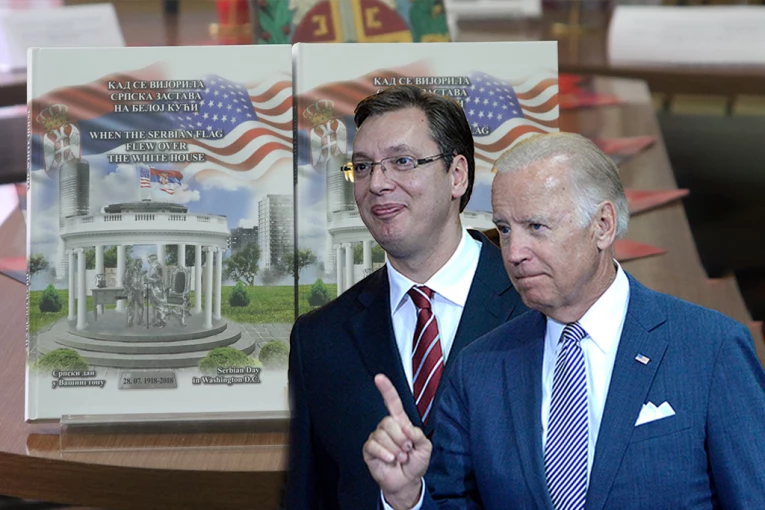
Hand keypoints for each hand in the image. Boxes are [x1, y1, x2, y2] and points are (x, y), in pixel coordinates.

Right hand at [363, 374, 431, 509]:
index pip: (392, 402)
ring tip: (400, 457)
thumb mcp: (425, 448)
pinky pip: (373, 446)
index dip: (386, 389)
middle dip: (400, 438)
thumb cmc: (415, 463)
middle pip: (388, 422)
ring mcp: (377, 438)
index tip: (379, 377)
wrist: (407, 482)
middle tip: (406, 449)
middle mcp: (387, 428)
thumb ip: (418, 435)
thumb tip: (405, 428)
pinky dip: (385, 454)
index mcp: (400, 423)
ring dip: (395, 449)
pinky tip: (391, 460)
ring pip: (382, 435)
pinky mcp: (369, 450)